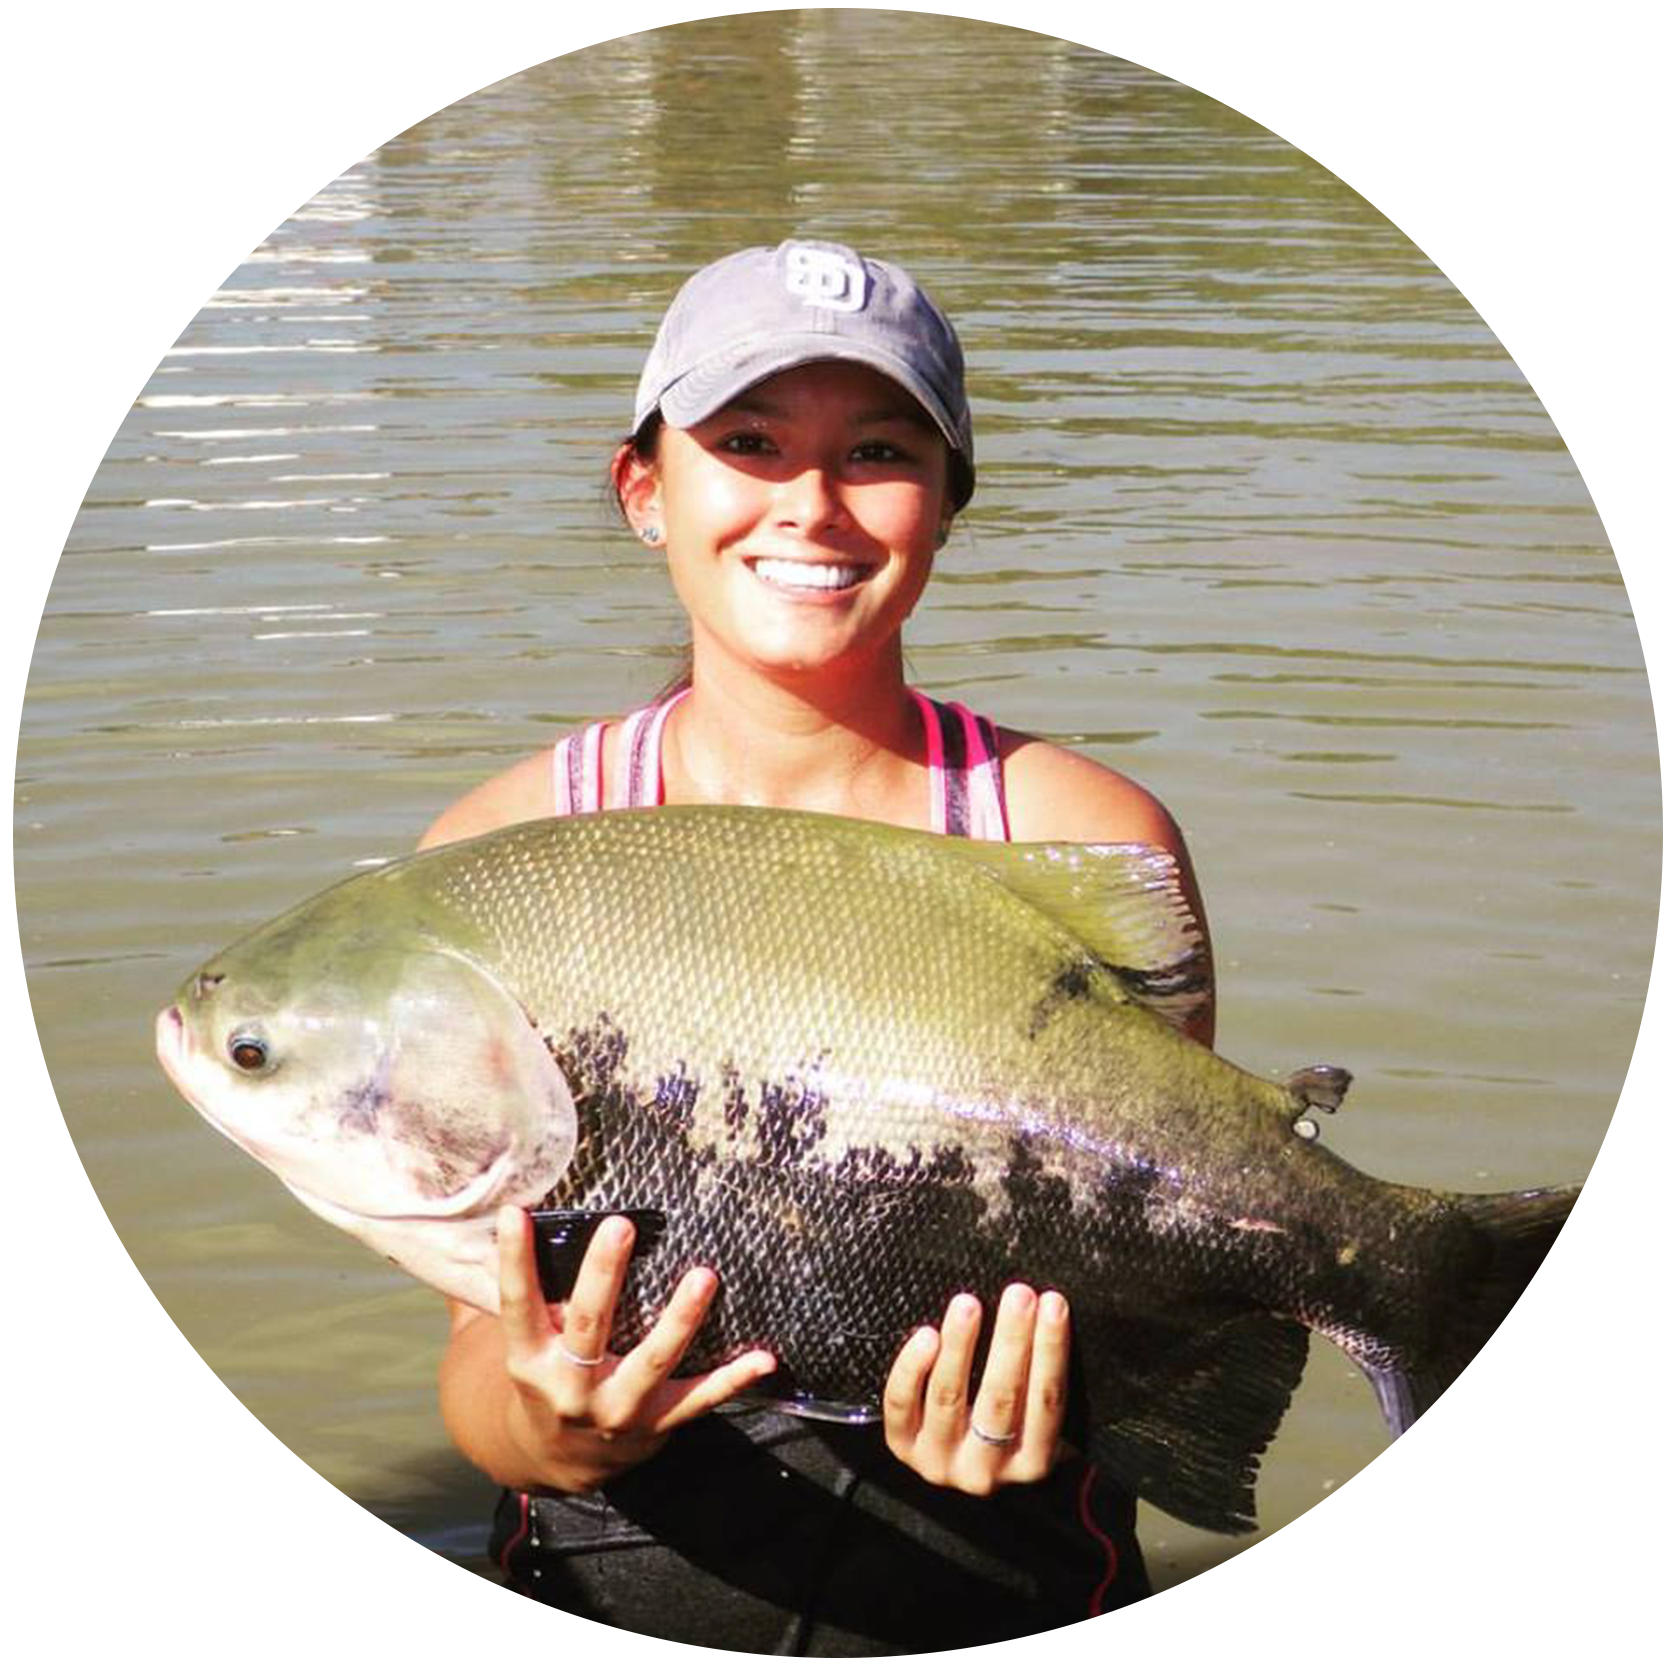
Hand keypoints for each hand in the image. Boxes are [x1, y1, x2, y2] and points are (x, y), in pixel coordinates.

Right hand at [495, 1206, 776, 1491]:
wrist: (558, 1462)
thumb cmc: (545, 1377)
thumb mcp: (524, 1343)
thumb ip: (520, 1290)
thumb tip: (509, 1217)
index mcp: (531, 1358)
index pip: (517, 1303)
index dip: (514, 1261)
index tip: (516, 1214)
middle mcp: (571, 1386)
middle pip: (588, 1326)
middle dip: (603, 1276)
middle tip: (621, 1226)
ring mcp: (618, 1408)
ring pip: (651, 1362)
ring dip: (680, 1320)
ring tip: (703, 1276)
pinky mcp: (658, 1422)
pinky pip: (699, 1400)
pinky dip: (733, 1380)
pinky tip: (765, 1359)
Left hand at [882, 1284, 1069, 1494]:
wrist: (958, 1462)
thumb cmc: (1007, 1424)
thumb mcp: (1035, 1420)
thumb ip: (1042, 1381)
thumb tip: (1052, 1312)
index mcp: (1032, 1462)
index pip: (1048, 1403)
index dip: (1051, 1350)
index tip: (1053, 1303)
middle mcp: (986, 1470)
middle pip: (1001, 1398)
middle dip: (1012, 1340)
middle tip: (1019, 1294)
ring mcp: (941, 1461)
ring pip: (949, 1396)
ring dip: (960, 1345)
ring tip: (968, 1304)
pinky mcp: (904, 1447)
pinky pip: (903, 1404)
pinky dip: (912, 1368)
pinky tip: (927, 1334)